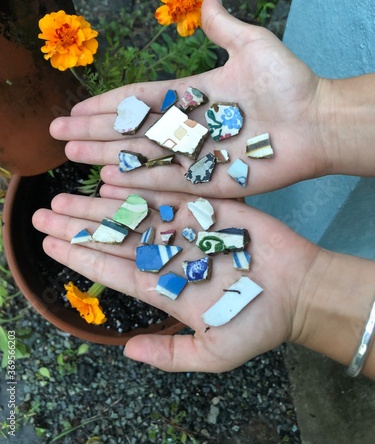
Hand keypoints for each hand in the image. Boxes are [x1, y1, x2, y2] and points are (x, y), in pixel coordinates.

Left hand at [32, 188, 319, 371]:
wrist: (299, 291)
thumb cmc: (259, 323)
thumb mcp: (214, 353)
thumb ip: (171, 355)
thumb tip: (127, 351)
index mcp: (165, 287)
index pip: (113, 269)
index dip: (81, 255)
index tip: (50, 245)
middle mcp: (169, 255)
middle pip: (114, 238)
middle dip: (78, 226)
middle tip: (43, 215)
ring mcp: (185, 230)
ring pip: (133, 214)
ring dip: (98, 206)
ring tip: (65, 197)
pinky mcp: (207, 208)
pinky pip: (167, 194)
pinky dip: (141, 187)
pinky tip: (112, 180)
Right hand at [50, 0, 328, 198]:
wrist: (317, 122)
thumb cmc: (288, 84)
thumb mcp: (252, 45)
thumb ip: (223, 26)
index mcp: (191, 96)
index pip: (138, 100)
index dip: (106, 104)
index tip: (76, 108)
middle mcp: (187, 127)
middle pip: (131, 129)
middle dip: (93, 131)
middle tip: (58, 136)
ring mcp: (195, 156)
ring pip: (141, 155)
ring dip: (105, 156)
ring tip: (71, 155)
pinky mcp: (207, 181)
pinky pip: (166, 181)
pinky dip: (137, 182)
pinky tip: (108, 181)